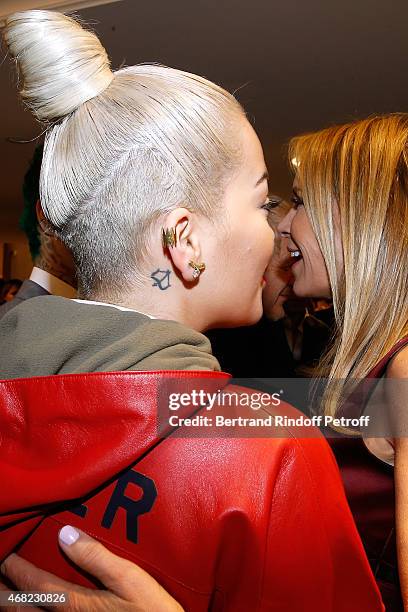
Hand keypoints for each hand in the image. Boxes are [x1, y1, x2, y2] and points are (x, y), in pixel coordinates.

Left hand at [0, 525, 182, 610]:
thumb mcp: (129, 580)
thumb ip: (96, 557)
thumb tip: (65, 533)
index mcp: (75, 604)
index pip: (34, 585)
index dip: (15, 568)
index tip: (3, 551)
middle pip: (22, 608)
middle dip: (2, 592)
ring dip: (13, 605)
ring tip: (4, 591)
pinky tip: (36, 606)